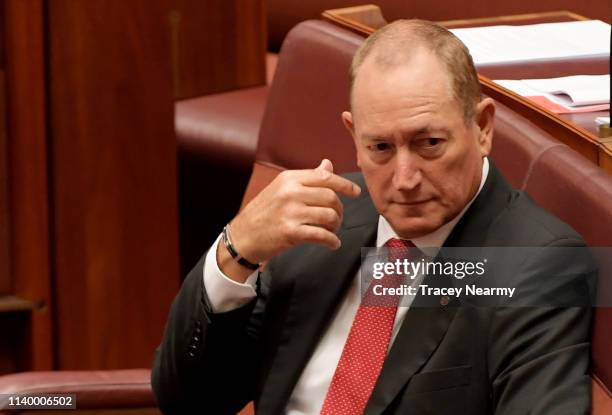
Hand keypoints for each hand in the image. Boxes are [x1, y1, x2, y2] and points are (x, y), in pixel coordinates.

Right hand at [218, 159, 360, 280]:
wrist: (242, 236)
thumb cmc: (264, 212)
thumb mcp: (282, 188)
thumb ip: (307, 178)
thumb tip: (328, 164)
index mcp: (289, 178)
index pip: (325, 177)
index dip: (345, 185)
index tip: (355, 192)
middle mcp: (290, 193)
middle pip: (331, 197)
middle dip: (339, 210)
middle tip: (337, 218)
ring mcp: (290, 212)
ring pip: (329, 216)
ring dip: (336, 226)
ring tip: (332, 230)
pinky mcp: (290, 232)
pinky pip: (322, 235)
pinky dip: (332, 241)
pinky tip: (332, 243)